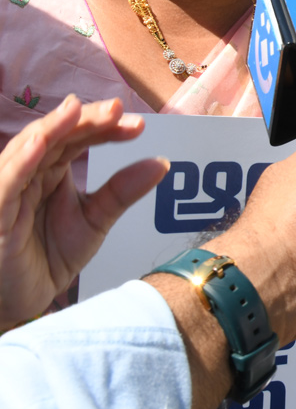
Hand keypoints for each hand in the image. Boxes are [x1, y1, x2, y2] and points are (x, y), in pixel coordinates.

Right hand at [0, 96, 167, 330]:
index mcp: (52, 171)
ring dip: (54, 127)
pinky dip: (21, 161)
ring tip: (79, 110)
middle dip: (86, 119)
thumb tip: (163, 162)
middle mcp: (29, 174)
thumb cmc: (50, 257)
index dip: (106, 127)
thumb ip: (122, 192)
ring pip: (27, 148)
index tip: (139, 125)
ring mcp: (8, 190)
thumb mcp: (95, 221)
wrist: (23, 304)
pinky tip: (41, 143)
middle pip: (56, 135)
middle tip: (118, 109)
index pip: (79, 138)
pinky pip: (6, 182)